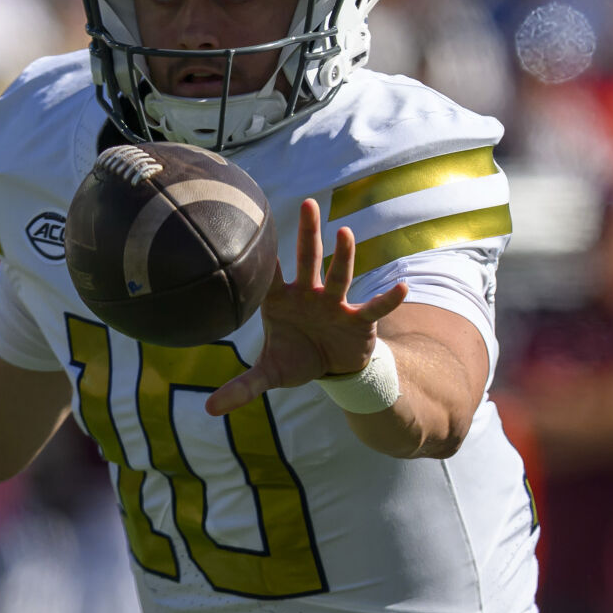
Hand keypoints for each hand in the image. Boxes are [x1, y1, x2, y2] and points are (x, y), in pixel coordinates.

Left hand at [206, 199, 407, 415]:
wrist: (331, 368)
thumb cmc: (295, 358)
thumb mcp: (269, 374)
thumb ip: (241, 387)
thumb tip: (209, 410)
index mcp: (281, 300)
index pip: (269, 276)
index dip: (264, 260)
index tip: (254, 235)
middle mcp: (308, 294)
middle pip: (308, 259)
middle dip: (308, 233)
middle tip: (308, 202)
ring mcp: (334, 303)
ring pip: (340, 275)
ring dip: (344, 255)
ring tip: (345, 232)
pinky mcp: (358, 319)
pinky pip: (374, 307)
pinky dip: (388, 299)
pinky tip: (403, 287)